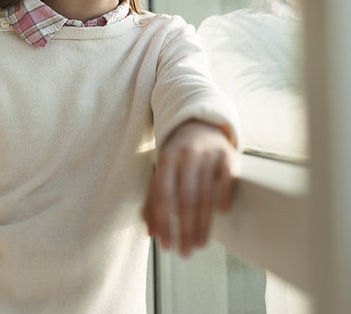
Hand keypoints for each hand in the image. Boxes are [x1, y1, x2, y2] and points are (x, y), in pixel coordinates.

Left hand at [142, 120, 238, 256]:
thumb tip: (151, 233)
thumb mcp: (162, 171)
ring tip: (200, 244)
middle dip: (185, 229)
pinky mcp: (229, 155)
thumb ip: (152, 200)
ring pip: (207, 194)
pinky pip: (228, 178)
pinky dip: (225, 195)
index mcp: (167, 158)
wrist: (202, 127)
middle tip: (185, 252)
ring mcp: (210, 153)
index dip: (163, 221)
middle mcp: (188, 154)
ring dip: (204, 223)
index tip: (166, 245)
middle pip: (186, 198)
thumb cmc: (178, 158)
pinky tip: (222, 213)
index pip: (163, 194)